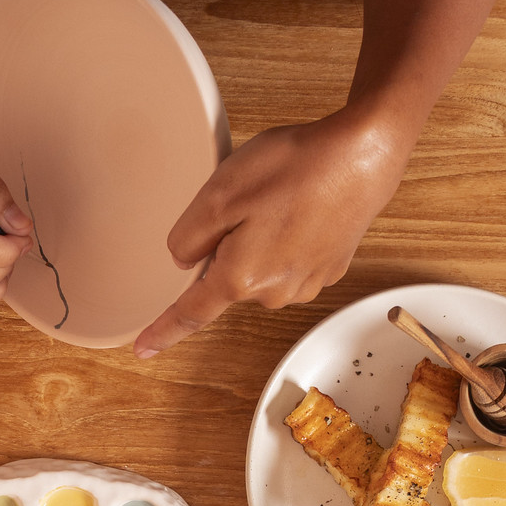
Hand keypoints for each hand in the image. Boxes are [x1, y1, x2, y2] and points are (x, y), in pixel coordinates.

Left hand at [133, 104, 411, 357]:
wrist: (363, 156)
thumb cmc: (294, 169)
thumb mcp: (220, 194)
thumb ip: (189, 236)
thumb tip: (184, 261)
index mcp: (241, 278)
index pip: (192, 313)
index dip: (164, 331)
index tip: (142, 349)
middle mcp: (274, 292)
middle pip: (229, 278)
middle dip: (227, 247)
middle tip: (248, 200)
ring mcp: (306, 284)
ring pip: (261, 269)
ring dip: (259, 240)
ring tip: (281, 198)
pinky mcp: (329, 269)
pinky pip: (290, 259)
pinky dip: (288, 237)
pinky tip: (301, 206)